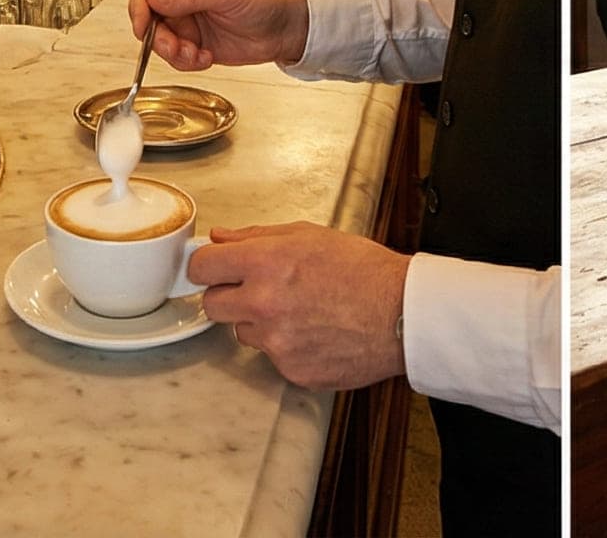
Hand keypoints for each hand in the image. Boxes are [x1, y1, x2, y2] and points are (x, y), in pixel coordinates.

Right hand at [129, 0, 310, 68]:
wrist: (284, 28)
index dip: (140, 4)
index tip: (143, 24)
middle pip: (146, 14)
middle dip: (157, 36)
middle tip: (174, 47)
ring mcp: (184, 19)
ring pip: (158, 39)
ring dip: (173, 52)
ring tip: (195, 54)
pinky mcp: (191, 41)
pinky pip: (174, 56)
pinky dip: (186, 62)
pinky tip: (205, 57)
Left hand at [191, 223, 409, 391]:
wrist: (403, 314)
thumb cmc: (364, 271)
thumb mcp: (309, 236)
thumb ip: (257, 237)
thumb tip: (222, 238)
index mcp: (266, 263)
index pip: (203, 267)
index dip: (207, 266)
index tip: (214, 268)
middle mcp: (265, 304)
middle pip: (212, 305)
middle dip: (227, 296)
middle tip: (256, 290)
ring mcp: (277, 343)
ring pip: (243, 332)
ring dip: (260, 322)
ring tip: (300, 311)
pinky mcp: (292, 371)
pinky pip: (272, 357)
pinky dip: (287, 347)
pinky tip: (315, 333)